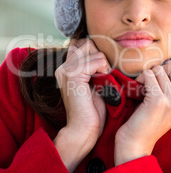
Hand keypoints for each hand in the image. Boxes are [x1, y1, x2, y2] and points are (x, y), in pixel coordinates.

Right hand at [54, 38, 109, 172]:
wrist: (84, 129)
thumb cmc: (93, 110)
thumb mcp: (95, 84)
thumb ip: (95, 68)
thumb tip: (105, 53)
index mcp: (66, 68)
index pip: (83, 44)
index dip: (96, 53)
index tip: (103, 69)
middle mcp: (63, 66)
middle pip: (88, 43)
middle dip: (100, 55)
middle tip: (104, 73)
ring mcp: (66, 69)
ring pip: (93, 49)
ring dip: (103, 63)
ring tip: (104, 79)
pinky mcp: (73, 75)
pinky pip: (96, 60)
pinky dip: (104, 68)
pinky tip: (103, 81)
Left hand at [114, 59, 170, 164]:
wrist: (136, 144)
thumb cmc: (147, 122)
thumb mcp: (167, 106)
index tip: (165, 72)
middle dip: (160, 68)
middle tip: (150, 80)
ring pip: (160, 69)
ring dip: (147, 74)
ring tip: (142, 87)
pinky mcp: (158, 100)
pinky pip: (149, 75)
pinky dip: (140, 78)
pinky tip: (137, 90)